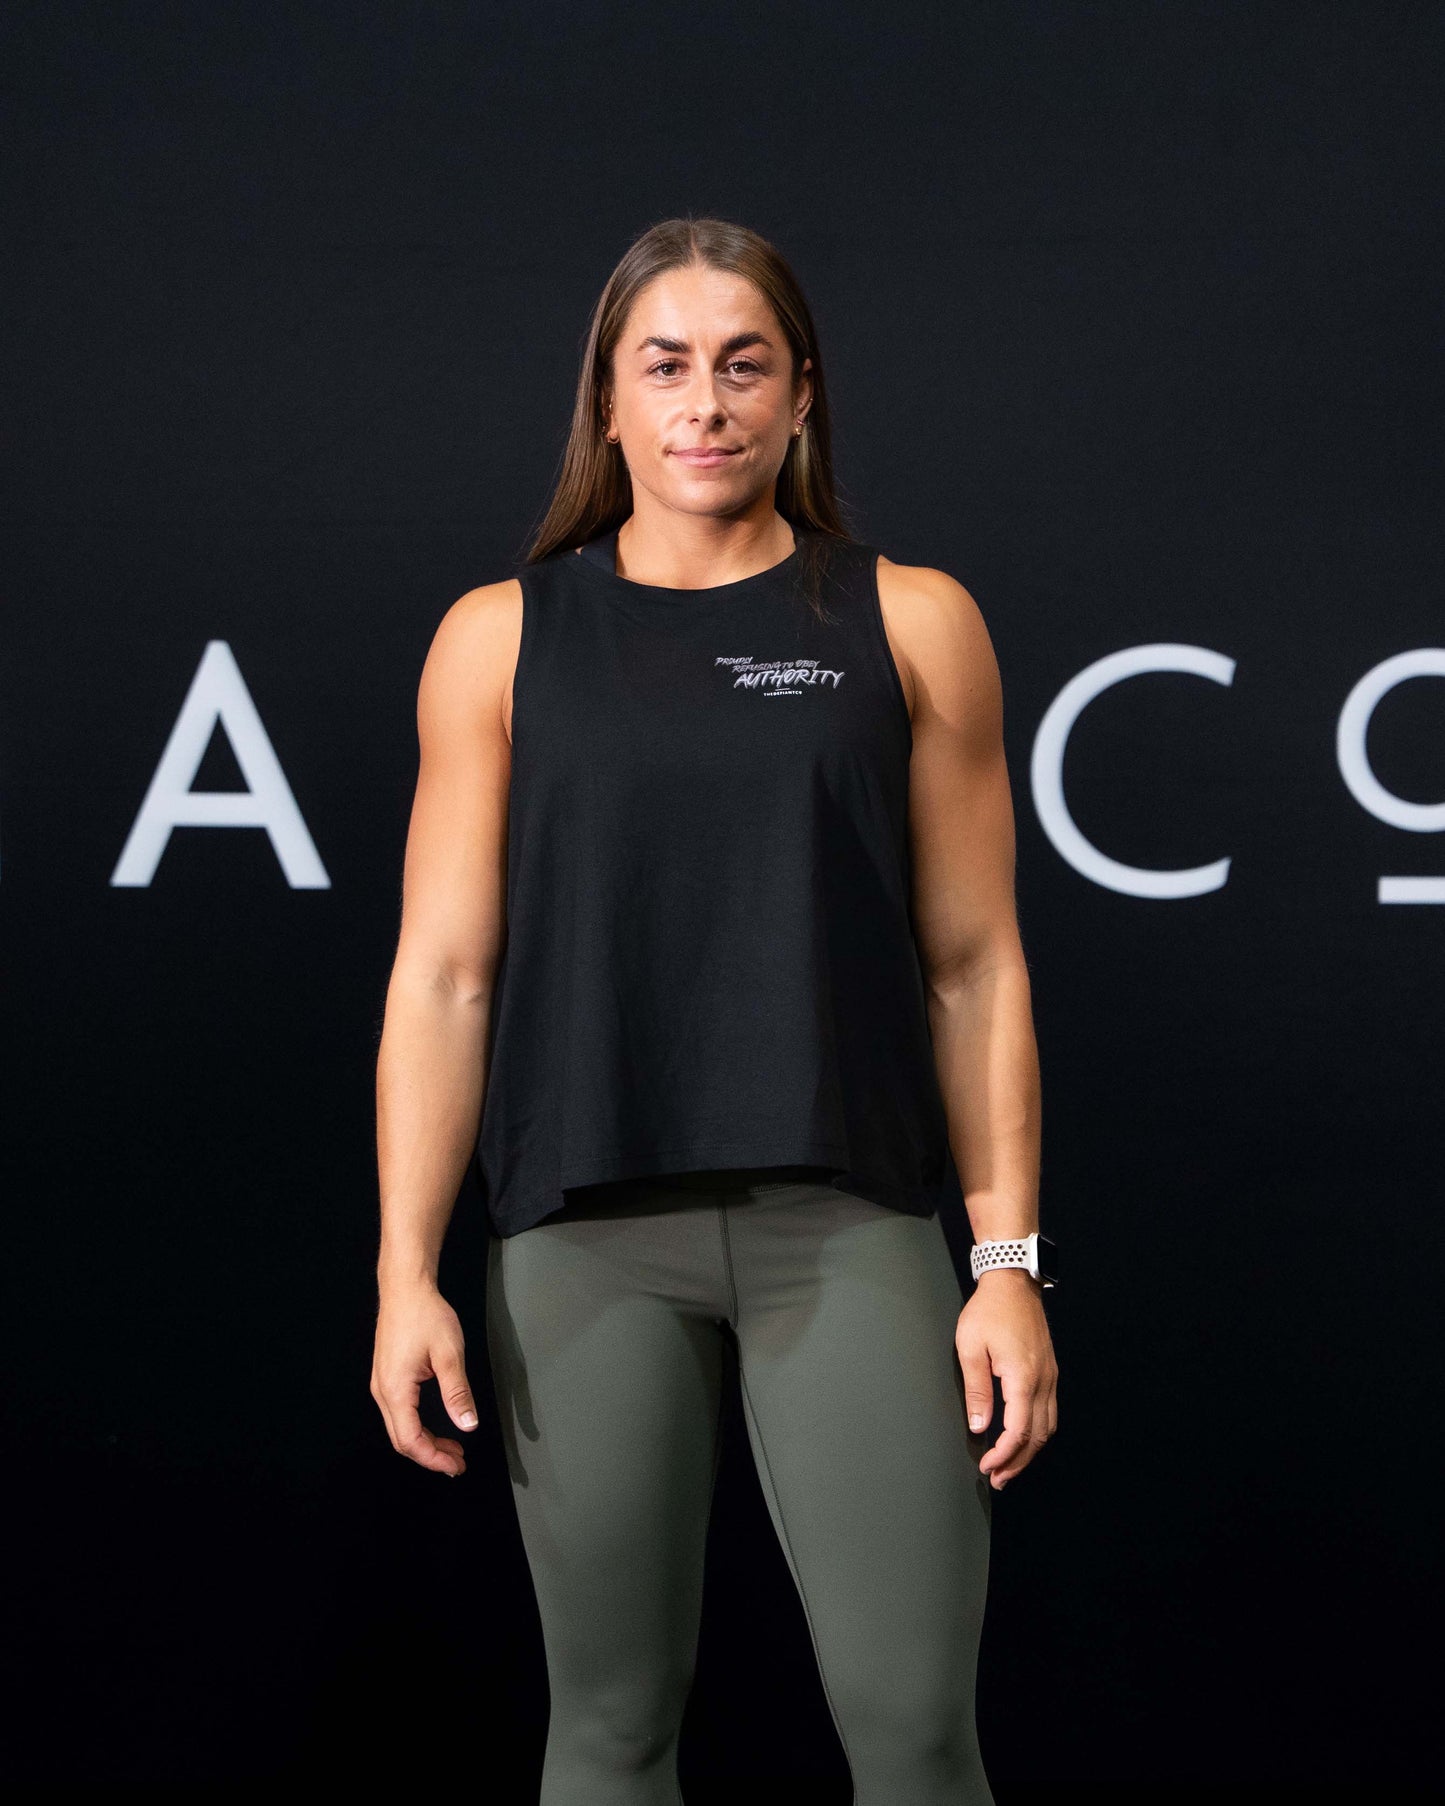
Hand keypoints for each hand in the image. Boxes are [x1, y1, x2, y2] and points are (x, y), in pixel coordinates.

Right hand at [370, 1279, 477, 1476]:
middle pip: (402, 1440)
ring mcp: (382, 1384)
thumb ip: (458, 1393)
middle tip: (458, 1462)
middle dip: (431, 1455)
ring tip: (452, 1447)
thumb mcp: (449, 1354)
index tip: (456, 1465)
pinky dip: (418, 1426)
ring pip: (400, 1428)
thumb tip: (467, 1424)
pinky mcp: (387, 1377)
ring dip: (425, 1442)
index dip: (435, 1459)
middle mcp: (382, 1391)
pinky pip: (399, 1413)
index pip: (411, 1440)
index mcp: (395, 1389)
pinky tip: (437, 1425)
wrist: (406, 1288)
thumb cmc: (425, 1314)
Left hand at [955, 1268, 1057, 1489]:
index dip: (1004, 1455)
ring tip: (1010, 1466)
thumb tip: (980, 1426)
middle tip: (999, 1479)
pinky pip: (1049, 1411)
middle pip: (1038, 1436)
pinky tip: (1025, 1438)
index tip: (987, 1466)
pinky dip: (1038, 1432)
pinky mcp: (1049, 1371)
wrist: (1013, 1283)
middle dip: (1018, 1462)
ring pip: (1048, 1427)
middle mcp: (1043, 1381)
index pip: (1019, 1431)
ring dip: (1030, 1451)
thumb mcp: (971, 1347)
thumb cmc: (989, 1310)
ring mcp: (1050, 1376)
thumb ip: (977, 1390)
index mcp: (1022, 1377)